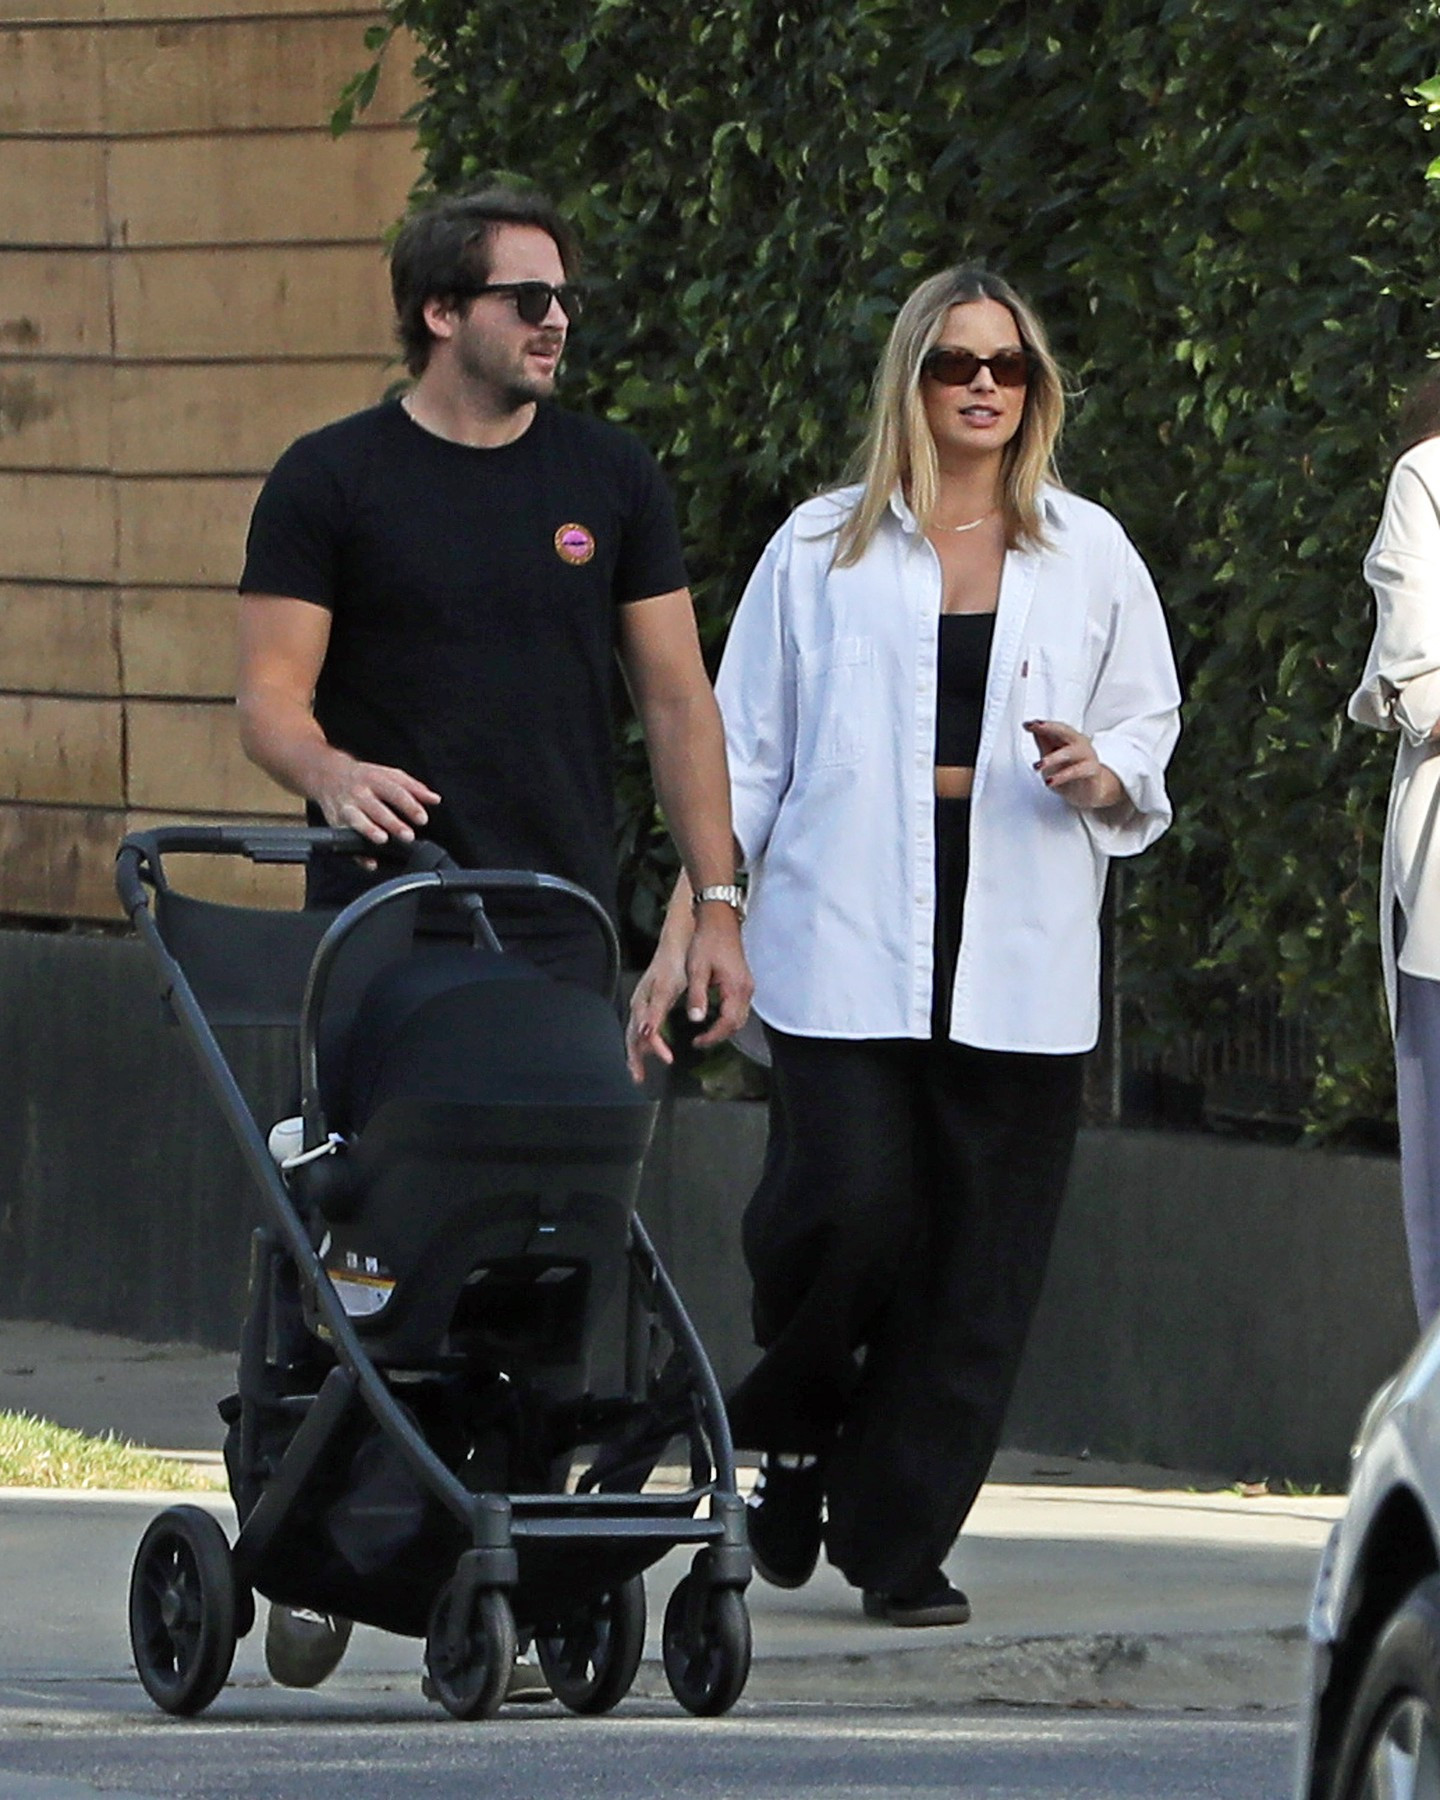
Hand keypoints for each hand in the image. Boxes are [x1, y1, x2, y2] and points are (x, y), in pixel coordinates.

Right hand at [313, 754, 440, 845]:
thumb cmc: (364, 777)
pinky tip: (370, 862)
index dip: (410, 806)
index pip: (395, 792)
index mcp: (376, 779)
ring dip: (369, 830)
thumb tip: (435, 799)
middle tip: (408, 835)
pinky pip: (345, 838)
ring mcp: (346, 807)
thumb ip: (414, 787)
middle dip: (392, 822)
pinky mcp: (336, 822)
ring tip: (382, 839)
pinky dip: (357, 853)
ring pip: (357, 820)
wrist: (328, 774)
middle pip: (377, 808)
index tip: (423, 819)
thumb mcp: (389, 775)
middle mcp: (360, 793)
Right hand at [625, 940, 688, 1081]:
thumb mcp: (666, 987)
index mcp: (642, 1004)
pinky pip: (642, 1027)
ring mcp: (643, 1003)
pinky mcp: (650, 1001)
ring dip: (637, 1052)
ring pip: (636, 1033)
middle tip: (638, 1078)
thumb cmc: (672, 964)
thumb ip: (656, 1010)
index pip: (643, 1034)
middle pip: (632, 1037)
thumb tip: (647, 1033)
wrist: (677, 941)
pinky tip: (651, 1046)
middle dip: (634, 1059)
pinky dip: (645, 1041)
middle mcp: (639, 1006)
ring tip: (640, 1070)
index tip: (668, 1060)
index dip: (655, 1049)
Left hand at [685, 904, 753, 1048]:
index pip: (727, 1023)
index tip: (696, 1042)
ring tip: (705, 1034)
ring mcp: (747, 985)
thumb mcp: (696, 969)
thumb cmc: (707, 940)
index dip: (712, 1037)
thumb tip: (696, 1020)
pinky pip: (739, 1007)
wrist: (719, 918)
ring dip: (724, 1028)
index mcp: (736, 988)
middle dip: (719, 1036)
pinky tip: (714, 1017)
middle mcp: (746, 989)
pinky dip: (727, 1017)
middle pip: (737, 1024)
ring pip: (739, 1016)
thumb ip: (697, 996)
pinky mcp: (743, 981)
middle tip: (699, 1042)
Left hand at [1024, 720, 1124, 811]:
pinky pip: (1077, 771)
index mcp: (1069, 738)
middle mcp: (1080, 744)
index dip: (1041, 725)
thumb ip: (1043, 741)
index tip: (1027, 724)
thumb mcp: (1051, 756)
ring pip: (1070, 753)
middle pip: (1066, 731)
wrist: (1090, 792)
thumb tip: (1029, 724)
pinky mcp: (1092, 771)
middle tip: (1035, 726)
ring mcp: (1088, 756)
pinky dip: (1062, 776)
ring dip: (1052, 758)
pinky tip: (1049, 782)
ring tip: (1037, 766)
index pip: (1055, 728)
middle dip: (1050, 728)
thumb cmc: (1070, 772)